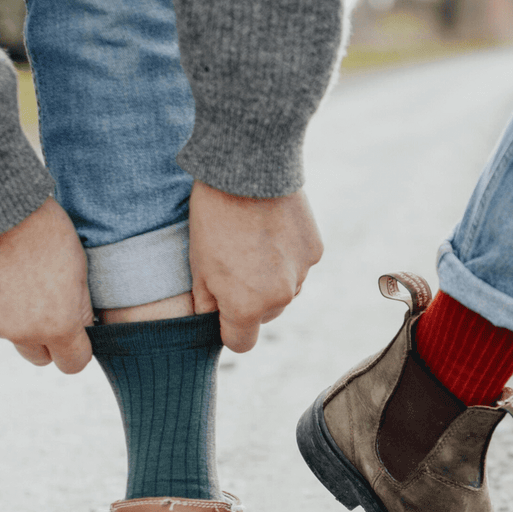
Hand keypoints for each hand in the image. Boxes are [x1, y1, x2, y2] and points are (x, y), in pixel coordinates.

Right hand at [0, 198, 92, 372]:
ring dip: (11, 315)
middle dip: (43, 337)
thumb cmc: (42, 229)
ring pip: (6, 333)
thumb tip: (80, 327)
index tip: (74, 336)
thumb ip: (78, 306)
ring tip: (10, 273)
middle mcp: (21, 334)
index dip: (75, 349)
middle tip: (41, 301)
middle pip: (37, 355)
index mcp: (57, 325)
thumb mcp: (78, 266)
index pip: (73, 363)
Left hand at [189, 181, 322, 351]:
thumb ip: (207, 303)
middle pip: (265, 315)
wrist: (247, 168)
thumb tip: (212, 319)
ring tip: (252, 243)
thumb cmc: (213, 217)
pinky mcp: (315, 251)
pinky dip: (287, 256)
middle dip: (250, 300)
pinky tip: (271, 229)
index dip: (229, 328)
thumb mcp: (197, 265)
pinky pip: (299, 266)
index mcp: (246, 306)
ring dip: (271, 279)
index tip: (221, 310)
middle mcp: (280, 297)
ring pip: (284, 291)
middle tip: (234, 264)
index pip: (241, 342)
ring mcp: (301, 274)